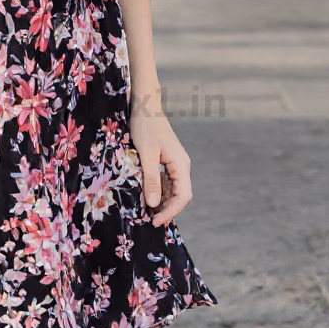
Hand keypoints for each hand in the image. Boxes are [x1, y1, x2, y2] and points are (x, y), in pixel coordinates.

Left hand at [129, 103, 192, 227]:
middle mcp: (182, 165)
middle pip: (180, 196)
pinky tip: (146, 196)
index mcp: (181, 164)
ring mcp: (175, 163)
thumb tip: (153, 205)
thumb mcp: (145, 154)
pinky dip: (158, 191)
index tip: (155, 221)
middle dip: (166, 210)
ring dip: (162, 202)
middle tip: (148, 220)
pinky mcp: (167, 161)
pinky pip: (166, 182)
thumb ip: (150, 179)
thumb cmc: (145, 126)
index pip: (183, 196)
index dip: (170, 212)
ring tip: (146, 212)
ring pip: (173, 190)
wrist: (145, 106)